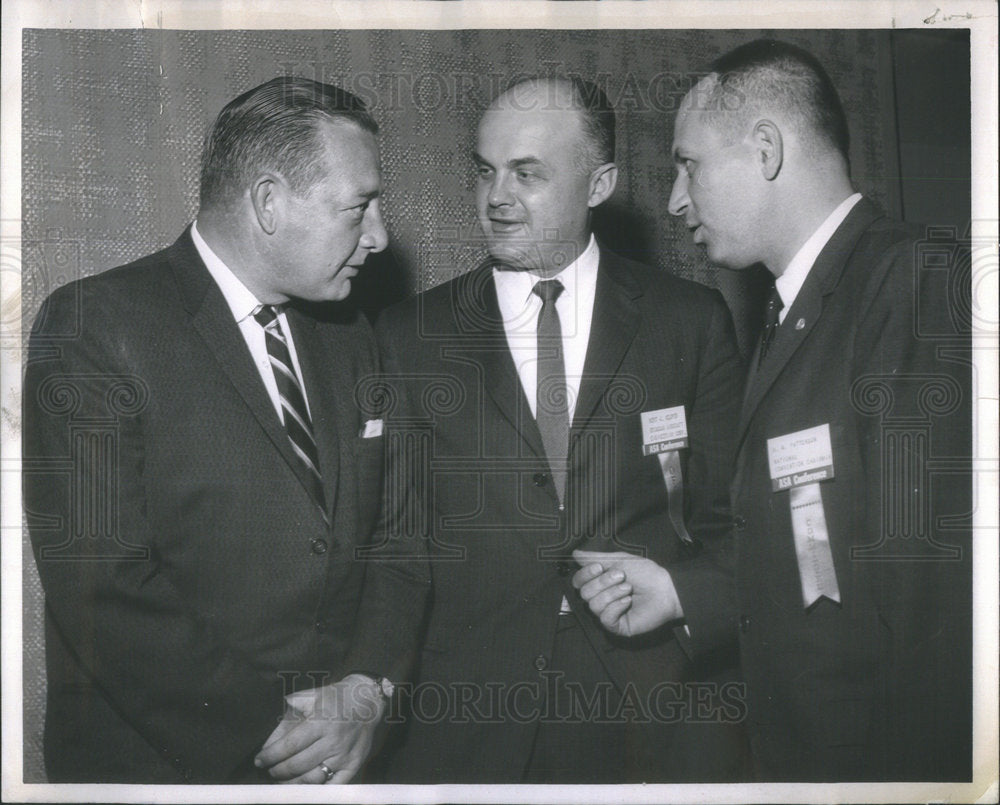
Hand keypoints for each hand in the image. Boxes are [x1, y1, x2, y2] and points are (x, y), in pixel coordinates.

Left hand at [254, 674, 384, 782]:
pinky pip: (333, 786)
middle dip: (278, 771)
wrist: (367, 700)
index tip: (260, 760)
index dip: (270, 756)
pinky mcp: (354, 764)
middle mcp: (332, 740)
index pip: (289, 746)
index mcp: (320, 721)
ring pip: (312, 779)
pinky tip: (305, 787)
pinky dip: (317, 790)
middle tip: (271, 770)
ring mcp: (344, 755)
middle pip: (298, 765)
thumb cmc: (334, 698)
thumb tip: (269, 743)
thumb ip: (287, 719)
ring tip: (284, 780)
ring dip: (293, 783)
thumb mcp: (309, 699)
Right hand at [572, 550, 683, 636]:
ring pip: (594, 605)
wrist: (666, 589)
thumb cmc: (646, 574)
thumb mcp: (619, 560)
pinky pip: (605, 618)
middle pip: (584, 593)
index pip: (578, 581)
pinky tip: (628, 602)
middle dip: (603, 582)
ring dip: (612, 594)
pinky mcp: (618, 626)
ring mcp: (609, 613)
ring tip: (629, 589)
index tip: (600, 567)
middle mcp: (602, 598)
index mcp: (600, 582)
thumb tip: (575, 553)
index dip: (585, 574)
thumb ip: (595, 557)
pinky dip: (616, 607)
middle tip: (622, 577)